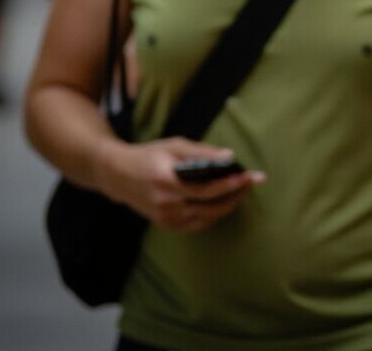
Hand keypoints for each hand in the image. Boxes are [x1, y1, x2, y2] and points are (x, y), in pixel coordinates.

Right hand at [94, 136, 263, 231]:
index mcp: (166, 181)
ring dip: (229, 206)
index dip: (232, 184)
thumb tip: (230, 157)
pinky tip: (225, 203)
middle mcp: (165, 203)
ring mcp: (165, 218)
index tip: (251, 176)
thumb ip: (202, 152)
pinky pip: (196, 224)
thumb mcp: (174, 146)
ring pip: (206, 218)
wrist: (117, 175)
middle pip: (210, 206)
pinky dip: (214, 215)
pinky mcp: (165, 224)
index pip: (207, 188)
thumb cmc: (149, 155)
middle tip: (254, 182)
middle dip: (237, 194)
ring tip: (244, 191)